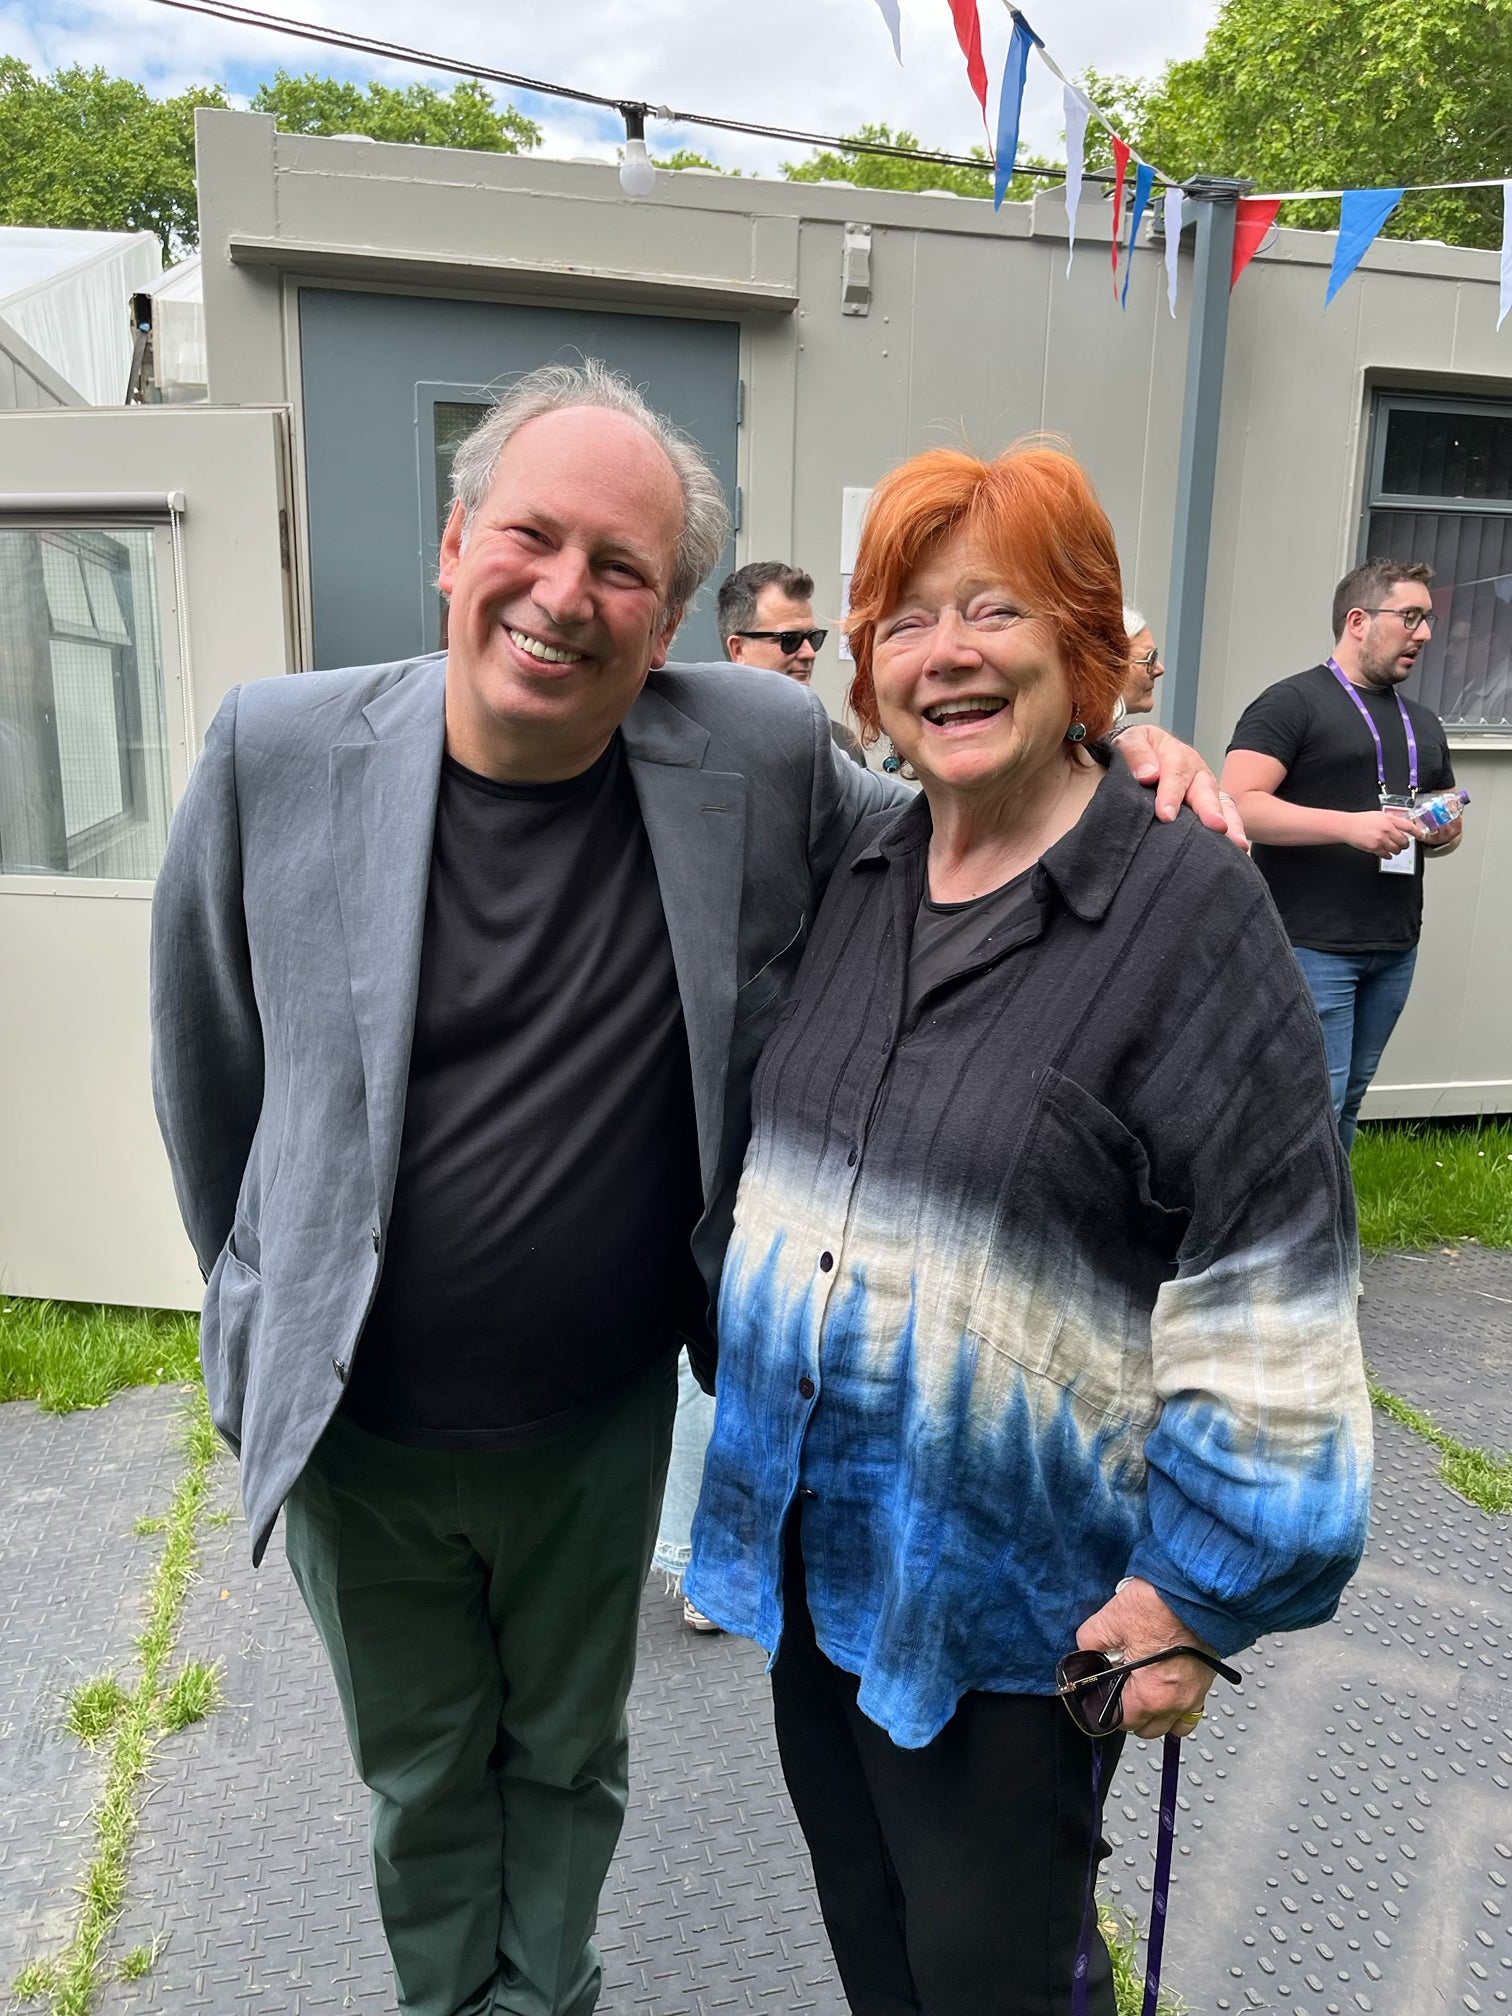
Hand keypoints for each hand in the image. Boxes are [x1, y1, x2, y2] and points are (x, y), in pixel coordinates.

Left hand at [1075, 1578, 1220, 1739]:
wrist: (1197, 1590)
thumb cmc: (1161, 1605)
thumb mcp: (1111, 1620)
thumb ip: (1091, 1641)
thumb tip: (1085, 1650)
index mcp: (1150, 1695)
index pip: (1123, 1721)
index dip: (1109, 1706)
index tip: (1106, 1691)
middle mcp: (1176, 1702)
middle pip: (1149, 1729)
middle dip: (1133, 1713)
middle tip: (1123, 1688)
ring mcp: (1194, 1694)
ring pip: (1173, 1724)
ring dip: (1159, 1715)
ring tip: (1146, 1690)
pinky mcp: (1206, 1682)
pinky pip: (1192, 1710)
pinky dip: (1179, 1706)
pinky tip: (1167, 1686)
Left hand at [1115, 726, 1248, 848]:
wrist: (1141, 752)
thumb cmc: (1135, 750)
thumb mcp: (1129, 739)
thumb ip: (1136, 753)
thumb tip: (1148, 775)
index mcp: (1175, 752)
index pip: (1175, 773)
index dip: (1172, 794)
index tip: (1166, 815)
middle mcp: (1195, 770)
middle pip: (1205, 789)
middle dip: (1210, 809)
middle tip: (1216, 826)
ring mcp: (1205, 788)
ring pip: (1222, 803)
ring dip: (1230, 823)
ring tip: (1237, 842)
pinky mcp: (1210, 805)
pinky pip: (1226, 816)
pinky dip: (1234, 831)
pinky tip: (1237, 849)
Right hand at [1347, 809, 1418, 857]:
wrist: (1347, 826)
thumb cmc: (1361, 820)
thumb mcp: (1379, 816)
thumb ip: (1392, 821)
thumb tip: (1402, 826)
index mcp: (1390, 819)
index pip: (1409, 827)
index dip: (1418, 833)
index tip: (1422, 836)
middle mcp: (1387, 829)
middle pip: (1404, 841)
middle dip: (1405, 844)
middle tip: (1403, 845)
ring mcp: (1381, 839)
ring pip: (1397, 849)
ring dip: (1397, 851)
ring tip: (1393, 848)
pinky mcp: (1375, 847)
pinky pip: (1386, 855)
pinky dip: (1388, 855)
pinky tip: (1386, 853)